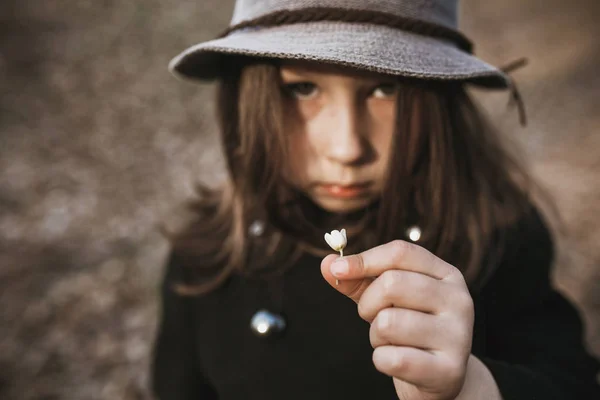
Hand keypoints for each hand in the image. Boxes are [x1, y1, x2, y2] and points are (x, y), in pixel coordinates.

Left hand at [321, 240, 474, 399]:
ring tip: (392, 341)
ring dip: (376, 335)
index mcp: (446, 275)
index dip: (363, 259)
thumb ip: (357, 280)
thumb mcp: (386, 299)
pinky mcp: (449, 370)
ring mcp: (458, 335)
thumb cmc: (409, 329)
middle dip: (368, 303)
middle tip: (374, 318)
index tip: (337, 270)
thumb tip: (326, 264)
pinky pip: (392, 358)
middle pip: (391, 283)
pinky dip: (382, 360)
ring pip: (388, 322)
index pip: (401, 253)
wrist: (439, 377)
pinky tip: (398, 361)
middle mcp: (459, 300)